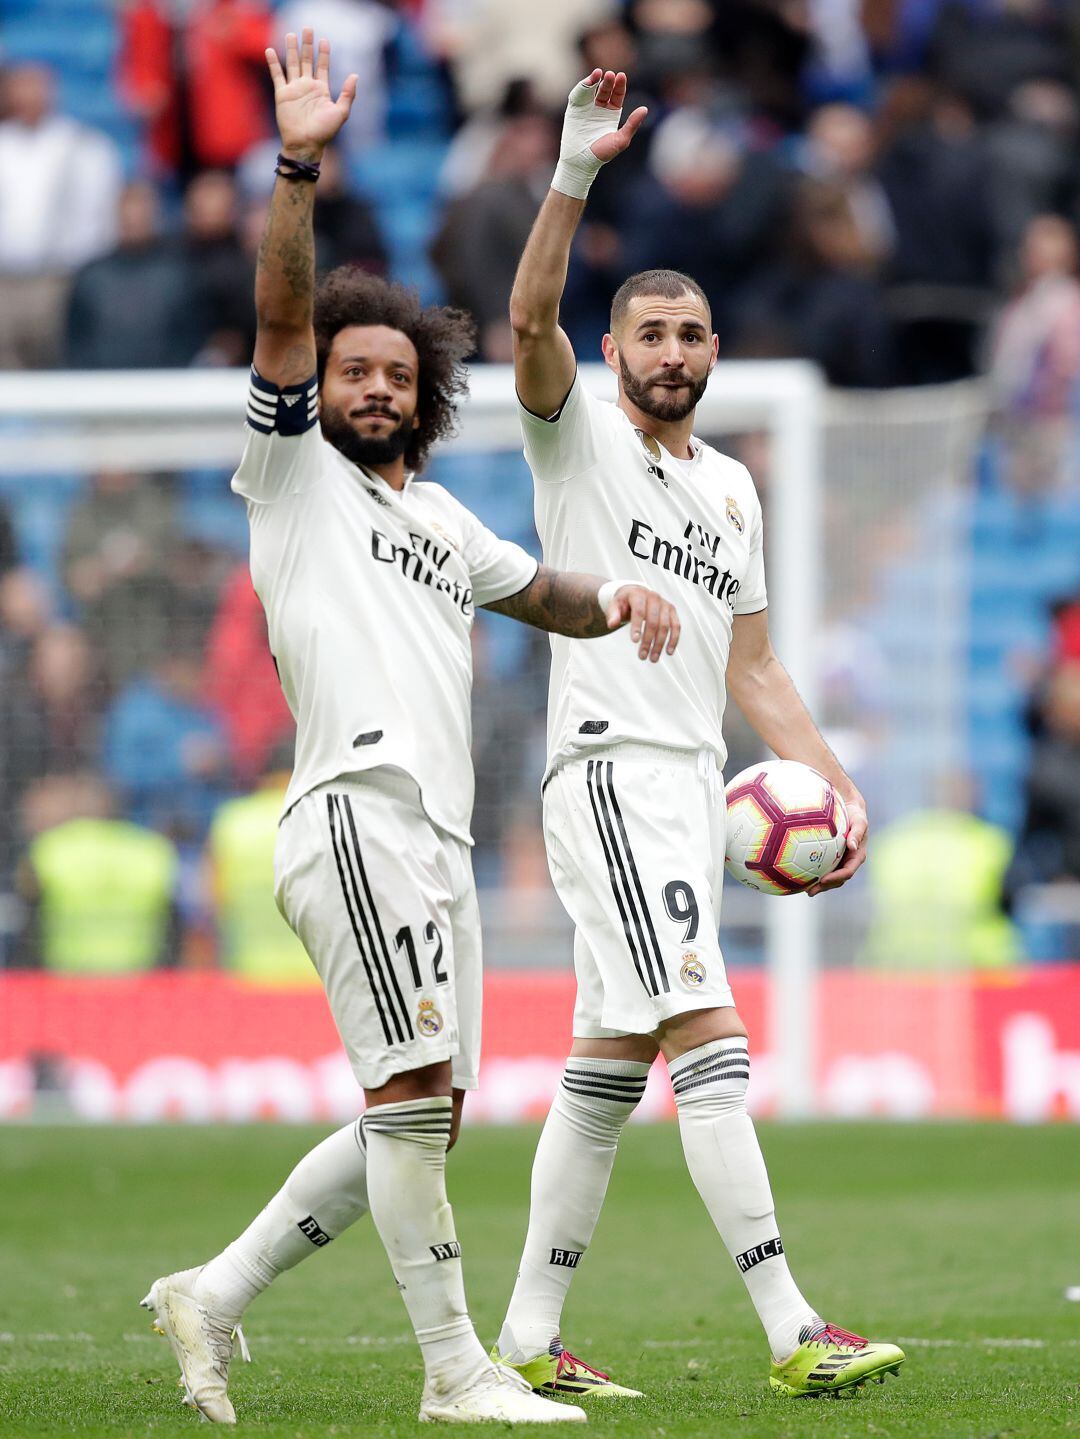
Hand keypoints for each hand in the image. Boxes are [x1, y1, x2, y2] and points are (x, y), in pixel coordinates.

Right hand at [265, 29, 357, 158]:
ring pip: (292, 64)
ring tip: (290, 34)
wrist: (305, 144)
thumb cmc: (324, 132)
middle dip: (307, 45)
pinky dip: (273, 63)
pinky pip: (277, 75)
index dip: (323, 53)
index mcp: (321, 90)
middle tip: (307, 28)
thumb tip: (356, 75)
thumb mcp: (341, 112)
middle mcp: (307, 87)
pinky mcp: (282, 94)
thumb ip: (348, 94)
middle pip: (307, 60)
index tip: (324, 40)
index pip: (322, 66)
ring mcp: (294, 89)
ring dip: (291, 49)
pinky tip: (270, 50)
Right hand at [552, 69, 647, 197]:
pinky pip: (578, 94)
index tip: (621, 76)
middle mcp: (599, 108)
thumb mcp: (621, 139)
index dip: (620, 85)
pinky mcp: (574, 108)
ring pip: (592, 89)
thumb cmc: (602, 154)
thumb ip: (632, 124)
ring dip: (596, 80)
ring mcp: (586, 108)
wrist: (581, 162)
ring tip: (599, 73)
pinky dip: (583, 85)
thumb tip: (645, 109)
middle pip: (605, 89)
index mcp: (611, 114)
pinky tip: (589, 80)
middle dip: (608, 81)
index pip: (617, 95)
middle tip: (611, 75)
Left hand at [606, 584, 679, 661]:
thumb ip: (613, 614)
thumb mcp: (614, 606)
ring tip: (653, 658)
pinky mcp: (671, 611)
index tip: (634, 641)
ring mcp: (664, 604)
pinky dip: (674, 639)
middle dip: (648, 640)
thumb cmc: (624, 603)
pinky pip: (676, 626)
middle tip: (642, 656)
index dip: (637, 626)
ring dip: (660, 644)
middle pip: (653, 621)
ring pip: (665, 626)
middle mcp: (653, 597)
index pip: (639, 611)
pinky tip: (668, 652)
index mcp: (638, 594)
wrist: (636, 594)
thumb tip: (612, 624)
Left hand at [807, 788, 867, 895]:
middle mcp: (849, 861)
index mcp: (857, 856)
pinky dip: (813, 873)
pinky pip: (822, 867)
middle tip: (810, 891)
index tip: (823, 880)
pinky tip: (799, 874)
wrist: (850, 809)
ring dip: (818, 885)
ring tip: (803, 889)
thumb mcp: (859, 821)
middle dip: (824, 887)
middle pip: (837, 880)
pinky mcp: (832, 858)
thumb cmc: (855, 815)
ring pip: (830, 877)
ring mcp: (840, 861)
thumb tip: (853, 846)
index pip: (847, 872)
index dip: (836, 878)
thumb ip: (857, 833)